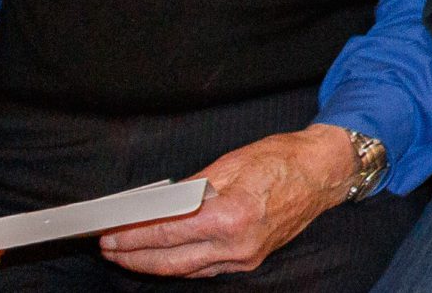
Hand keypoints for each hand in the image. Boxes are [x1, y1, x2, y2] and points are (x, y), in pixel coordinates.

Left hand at [99, 124, 352, 277]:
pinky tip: (163, 256)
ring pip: (186, 270)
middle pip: (172, 261)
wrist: (323, 172)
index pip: (170, 232)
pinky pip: (205, 268)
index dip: (135, 235)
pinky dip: (179, 265)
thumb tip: (156, 205)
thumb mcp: (230, 164)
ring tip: (127, 254)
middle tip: (109, 248)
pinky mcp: (250, 261)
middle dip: (134, 256)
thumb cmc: (281, 160)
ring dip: (152, 264)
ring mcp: (245, 257)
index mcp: (233, 215)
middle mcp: (239, 244)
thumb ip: (190, 189)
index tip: (111, 233)